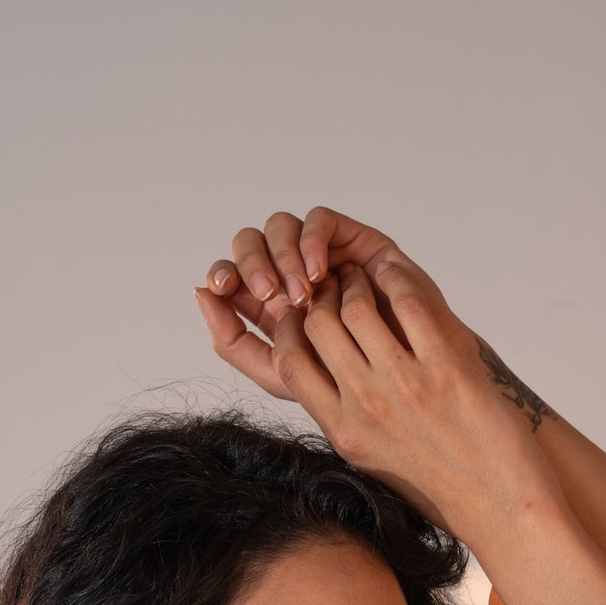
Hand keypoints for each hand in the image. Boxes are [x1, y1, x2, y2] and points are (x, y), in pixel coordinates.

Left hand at [193, 205, 484, 402]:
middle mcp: (289, 275)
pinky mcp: (350, 240)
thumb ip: (235, 343)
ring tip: (300, 291)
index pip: (231, 277)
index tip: (221, 291)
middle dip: (250, 263)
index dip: (221, 276)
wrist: (405, 383)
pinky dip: (310, 240)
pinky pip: (318, 220)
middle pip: (249, 244)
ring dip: (281, 254)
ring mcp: (319, 255)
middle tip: (268, 294)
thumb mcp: (282, 374)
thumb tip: (200, 294)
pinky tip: (318, 271)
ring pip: (279, 227)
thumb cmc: (349, 383)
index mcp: (267, 305)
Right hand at [194, 218, 562, 548]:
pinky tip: (399, 277)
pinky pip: (408, 304)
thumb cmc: (443, 487)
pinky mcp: (445, 368)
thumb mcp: (378, 462)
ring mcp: (405, 385)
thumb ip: (349, 422)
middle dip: (321, 295)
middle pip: (317, 325)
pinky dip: (398, 281)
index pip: (291, 363)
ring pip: (357, 306)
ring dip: (359, 282)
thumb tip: (328, 381)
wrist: (499, 506)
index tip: (302, 313)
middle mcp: (366, 407)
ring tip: (368, 278)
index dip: (290, 328)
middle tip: (336, 284)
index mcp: (343, 431)